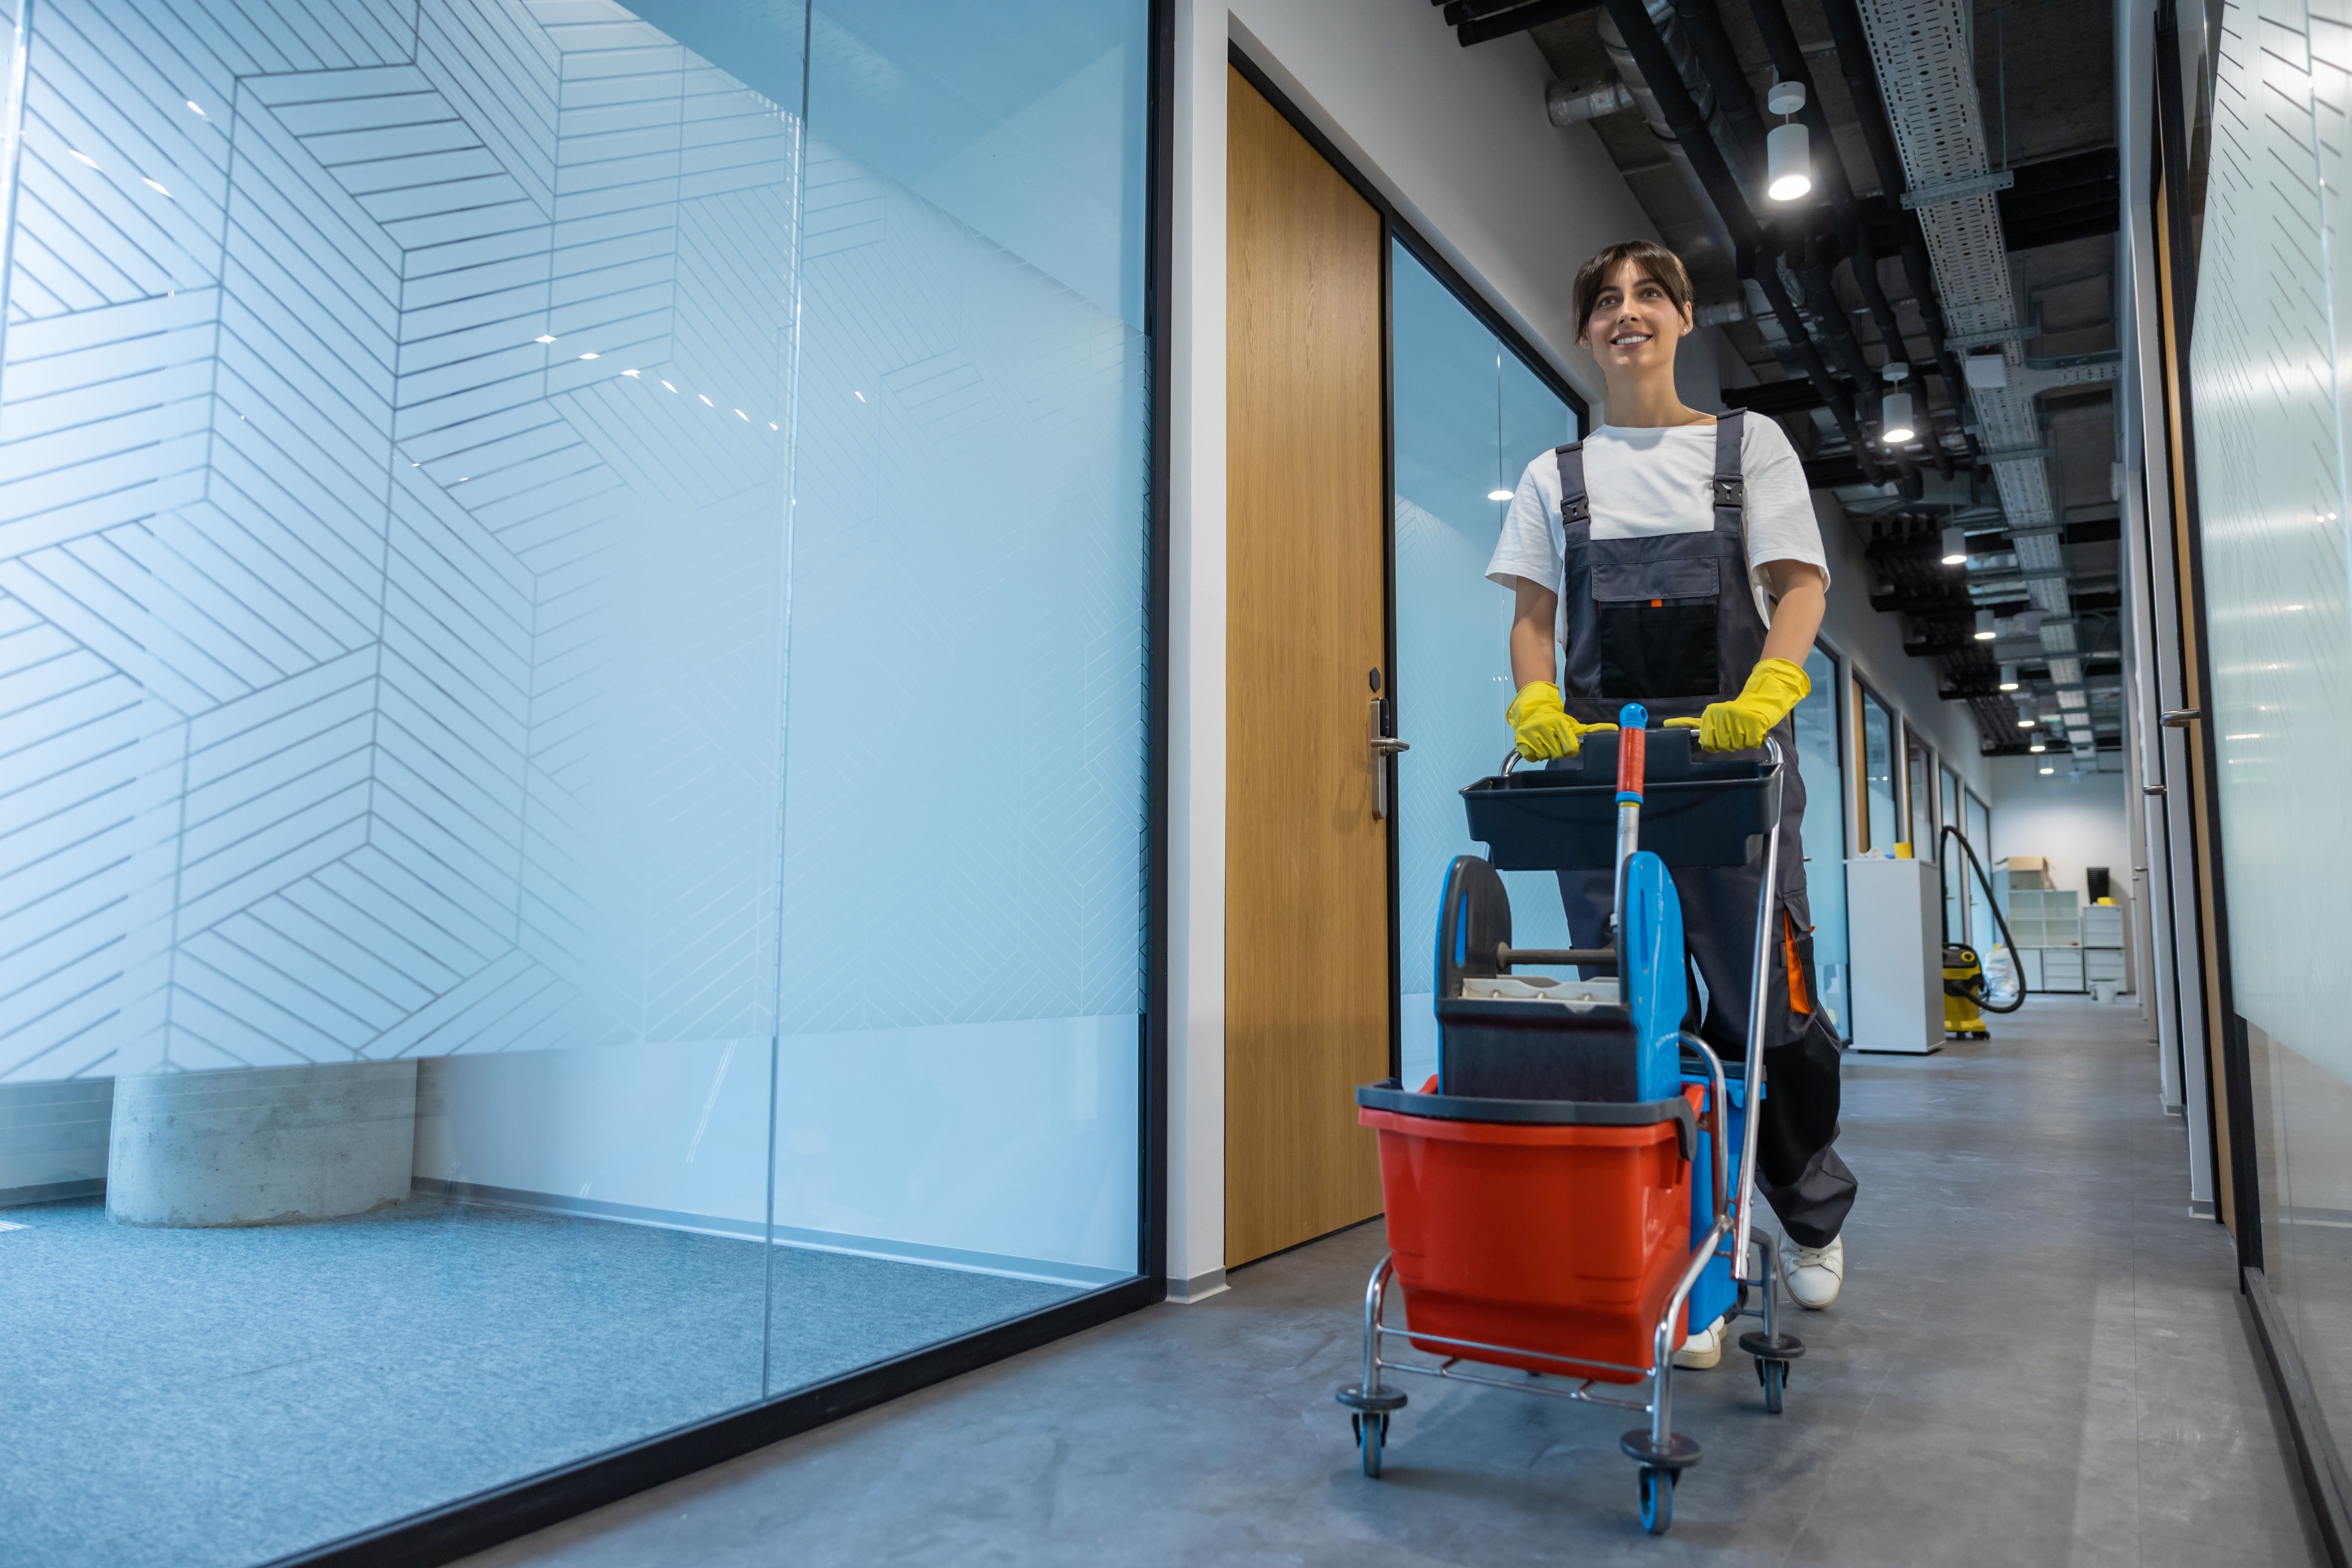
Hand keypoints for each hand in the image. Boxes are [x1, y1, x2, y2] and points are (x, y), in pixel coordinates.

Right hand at [1506, 681, 1617, 759]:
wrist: (1533, 710)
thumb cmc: (1555, 720)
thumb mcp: (1573, 724)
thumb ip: (1592, 730)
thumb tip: (1615, 729)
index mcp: (1559, 723)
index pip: (1570, 749)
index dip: (1570, 749)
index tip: (1567, 743)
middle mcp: (1544, 726)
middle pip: (1557, 754)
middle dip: (1558, 750)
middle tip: (1555, 741)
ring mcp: (1531, 733)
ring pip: (1544, 756)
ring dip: (1546, 752)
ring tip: (1545, 742)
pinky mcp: (1520, 740)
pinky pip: (1531, 757)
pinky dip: (1534, 754)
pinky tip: (1536, 745)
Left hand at [1665, 658, 1810, 750]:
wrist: (1763, 698)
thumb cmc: (1739, 712)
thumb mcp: (1715, 716)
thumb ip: (1693, 724)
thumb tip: (1667, 725)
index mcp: (1711, 714)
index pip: (1706, 741)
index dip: (1715, 744)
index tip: (1723, 735)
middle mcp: (1722, 715)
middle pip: (1723, 746)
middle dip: (1731, 742)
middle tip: (1737, 730)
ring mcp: (1738, 718)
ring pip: (1737, 745)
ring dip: (1743, 741)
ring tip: (1746, 728)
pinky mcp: (1753, 723)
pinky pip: (1751, 744)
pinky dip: (1755, 740)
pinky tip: (1755, 729)